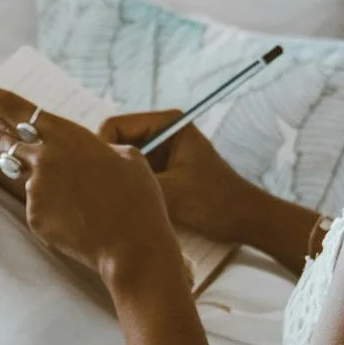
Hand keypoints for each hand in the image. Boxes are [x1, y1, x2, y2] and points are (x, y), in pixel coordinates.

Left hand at [0, 70, 182, 278]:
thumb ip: (97, 149)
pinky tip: (82, 225)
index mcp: (67, 135)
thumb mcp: (128, 158)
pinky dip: (58, 215)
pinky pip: (41, 211)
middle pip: (2, 144)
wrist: (133, 246)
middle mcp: (44, 159)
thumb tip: (87, 154)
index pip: (13, 106)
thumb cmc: (137, 200)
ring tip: (81, 202)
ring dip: (48, 188)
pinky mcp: (35, 219)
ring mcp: (36, 190)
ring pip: (32, 182)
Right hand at [99, 111, 260, 243]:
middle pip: (116, 143)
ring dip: (121, 180)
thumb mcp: (169, 192)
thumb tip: (97, 181)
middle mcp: (163, 131)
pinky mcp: (164, 170)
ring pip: (123, 161)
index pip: (113, 126)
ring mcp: (163, 151)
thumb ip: (133, 182)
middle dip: (111, 167)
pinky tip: (132, 207)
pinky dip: (130, 188)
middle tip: (108, 194)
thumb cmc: (216, 202)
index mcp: (167, 123)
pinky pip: (135, 174)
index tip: (104, 180)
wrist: (246, 221)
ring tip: (121, 203)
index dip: (104, 152)